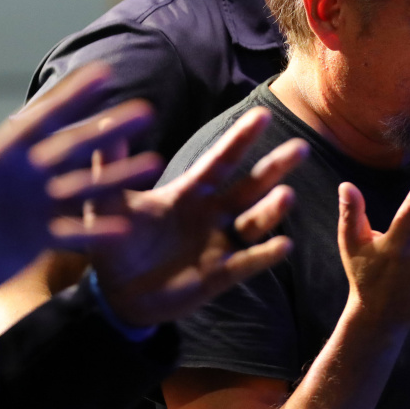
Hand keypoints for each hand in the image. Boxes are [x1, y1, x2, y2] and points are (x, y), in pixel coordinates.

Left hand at [0, 63, 161, 315]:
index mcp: (3, 155)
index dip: (72, 95)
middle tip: (145, 111)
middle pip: (75, 148)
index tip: (103, 71)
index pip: (44, 118)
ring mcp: (35, 208)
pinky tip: (127, 226)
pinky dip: (98, 230)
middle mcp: (26, 177)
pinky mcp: (37, 240)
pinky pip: (74, 233)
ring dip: (116, 176)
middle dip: (109, 129)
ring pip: (84, 187)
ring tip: (153, 163)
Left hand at [92, 107, 305, 327]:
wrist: (115, 294)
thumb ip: (110, 166)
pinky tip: (284, 245)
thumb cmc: (116, 242)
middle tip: (301, 148)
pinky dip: (265, 255)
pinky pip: (247, 263)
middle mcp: (211, 214)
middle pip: (248, 187)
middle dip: (273, 168)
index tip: (263, 114)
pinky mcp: (219, 276)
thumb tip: (108, 120)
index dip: (240, 139)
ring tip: (287, 196)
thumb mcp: (108, 204)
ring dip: (271, 210)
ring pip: (253, 223)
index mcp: (189, 193)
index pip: (220, 161)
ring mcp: (218, 245)